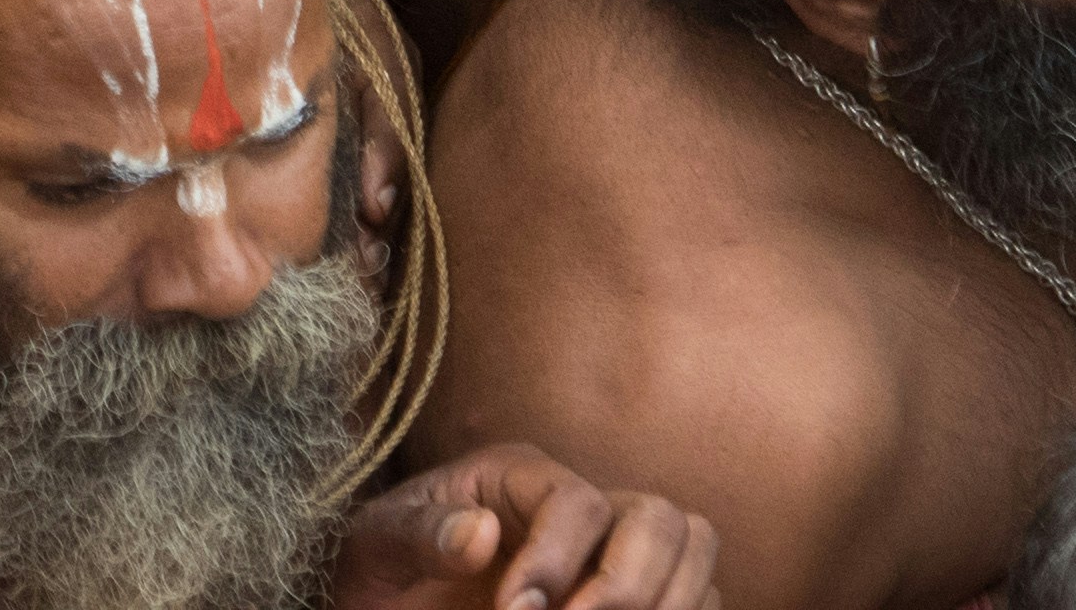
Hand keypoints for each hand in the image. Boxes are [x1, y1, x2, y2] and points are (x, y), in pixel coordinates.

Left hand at [332, 451, 720, 609]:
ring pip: (694, 552)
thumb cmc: (385, 573)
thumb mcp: (377, 548)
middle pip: (662, 519)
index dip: (557, 558)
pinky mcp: (633, 597)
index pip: (579, 501)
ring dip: (666, 603)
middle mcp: (585, 507)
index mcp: (522, 478)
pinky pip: (698, 598)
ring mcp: (617, 552)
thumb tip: (478, 534)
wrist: (392, 603)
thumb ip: (418, 535)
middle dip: (629, 586)